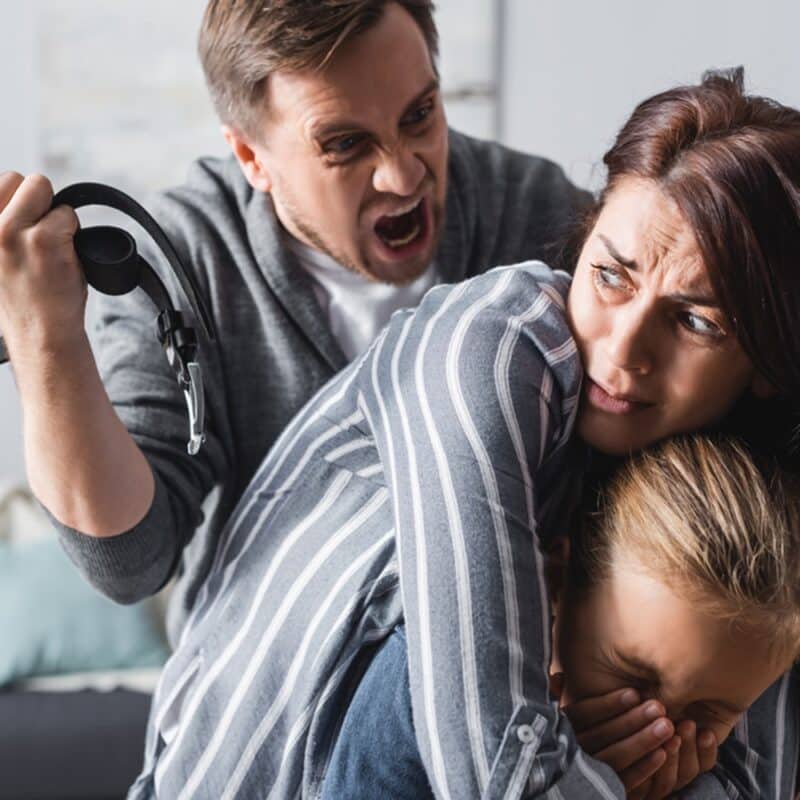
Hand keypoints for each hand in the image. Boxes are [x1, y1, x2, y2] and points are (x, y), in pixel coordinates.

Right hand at [0, 172, 83, 358]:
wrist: (39, 333)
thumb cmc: (23, 296)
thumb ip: (3, 223)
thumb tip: (21, 189)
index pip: (0, 182)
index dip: (20, 201)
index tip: (25, 226)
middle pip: (20, 178)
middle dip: (37, 201)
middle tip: (40, 236)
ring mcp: (11, 231)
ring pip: (42, 187)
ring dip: (54, 214)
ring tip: (50, 246)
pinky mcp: (43, 240)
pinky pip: (67, 214)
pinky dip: (72, 232)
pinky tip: (63, 256)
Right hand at [559, 683, 718, 798]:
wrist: (572, 780)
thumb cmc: (570, 734)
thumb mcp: (559, 716)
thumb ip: (557, 695)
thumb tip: (558, 676)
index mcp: (559, 728)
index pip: (582, 714)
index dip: (608, 704)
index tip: (634, 693)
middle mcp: (569, 751)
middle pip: (602, 735)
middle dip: (633, 720)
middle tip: (659, 707)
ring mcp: (585, 774)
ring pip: (615, 758)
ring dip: (643, 741)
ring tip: (668, 726)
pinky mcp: (601, 792)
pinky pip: (624, 782)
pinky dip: (644, 769)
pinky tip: (663, 753)